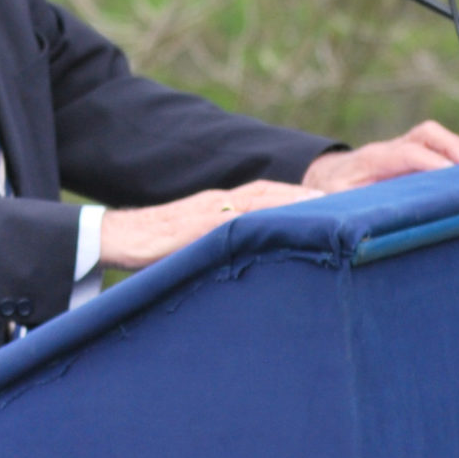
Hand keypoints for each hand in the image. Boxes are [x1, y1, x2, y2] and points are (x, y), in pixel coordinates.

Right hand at [95, 180, 318, 271]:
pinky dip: (262, 219)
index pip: (267, 195)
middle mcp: (219, 202)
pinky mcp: (197, 225)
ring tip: (329, 211)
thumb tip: (254, 265)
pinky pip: (235, 220)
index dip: (299, 197)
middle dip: (307, 197)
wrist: (114, 236)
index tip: (333, 204)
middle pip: (271, 193)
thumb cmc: (152, 246)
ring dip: (295, 204)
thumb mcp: (194, 244)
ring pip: (260, 202)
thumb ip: (222, 246)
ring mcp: (209, 212)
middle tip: (345, 203)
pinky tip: (285, 223)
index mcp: (220, 207)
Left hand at [299, 120, 458, 192]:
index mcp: (373, 159)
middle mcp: (392, 148)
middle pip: (427, 133)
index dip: (431, 162)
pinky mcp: (417, 155)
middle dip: (454, 148)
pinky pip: (442, 147)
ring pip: (437, 137)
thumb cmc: (332, 191)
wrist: (330, 175)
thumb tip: (328, 206)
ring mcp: (406, 148)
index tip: (453, 175)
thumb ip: (333, 203)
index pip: (406, 153)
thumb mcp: (329, 199)